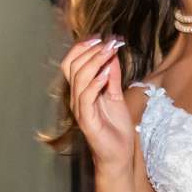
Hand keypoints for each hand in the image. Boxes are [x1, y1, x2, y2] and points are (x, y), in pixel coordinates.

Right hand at [60, 35, 134, 173]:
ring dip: (95, 62)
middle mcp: (76, 97)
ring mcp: (80, 109)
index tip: (100, 37)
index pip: (72, 63)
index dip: (82, 48)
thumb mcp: (116, 95)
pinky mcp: (86, 120)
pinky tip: (106, 74)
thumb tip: (112, 53)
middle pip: (73, 67)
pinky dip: (95, 83)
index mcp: (81, 90)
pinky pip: (86, 97)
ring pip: (79, 79)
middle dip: (91, 51)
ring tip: (110, 52)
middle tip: (109, 42)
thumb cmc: (116, 127)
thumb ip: (112, 76)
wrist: (119, 154)